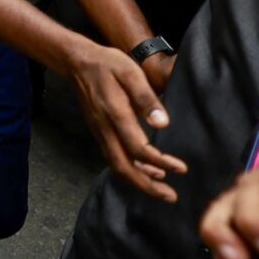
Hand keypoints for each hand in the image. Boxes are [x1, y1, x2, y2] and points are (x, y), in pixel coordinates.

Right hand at [64, 39, 187, 200]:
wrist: (78, 62)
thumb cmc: (108, 64)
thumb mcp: (130, 73)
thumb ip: (146, 98)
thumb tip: (162, 123)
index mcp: (116, 115)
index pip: (139, 149)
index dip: (160, 162)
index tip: (180, 168)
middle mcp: (105, 130)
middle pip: (124, 168)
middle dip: (147, 186)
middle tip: (170, 196)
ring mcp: (100, 133)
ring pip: (117, 166)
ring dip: (139, 181)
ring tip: (161, 188)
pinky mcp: (99, 132)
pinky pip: (113, 158)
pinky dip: (130, 169)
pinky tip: (145, 169)